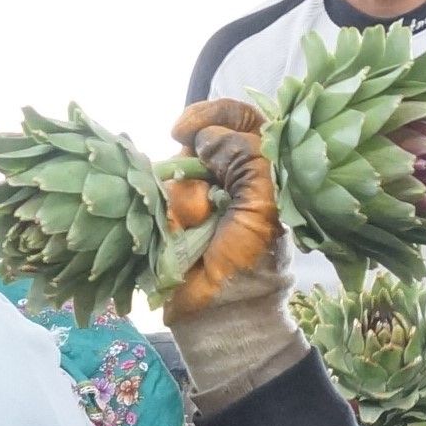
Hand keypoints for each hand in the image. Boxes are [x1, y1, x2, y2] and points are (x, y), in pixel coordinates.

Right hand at [163, 100, 283, 318]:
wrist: (221, 311)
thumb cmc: (252, 257)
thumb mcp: (261, 200)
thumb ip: (242, 154)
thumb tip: (205, 136)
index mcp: (265, 169)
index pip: (242, 118)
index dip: (214, 114)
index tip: (187, 128)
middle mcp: (232, 176)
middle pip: (202, 141)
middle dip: (196, 164)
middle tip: (203, 195)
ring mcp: (201, 196)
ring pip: (178, 169)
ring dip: (186, 197)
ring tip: (198, 227)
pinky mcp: (174, 216)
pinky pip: (160, 195)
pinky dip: (170, 213)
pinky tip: (180, 234)